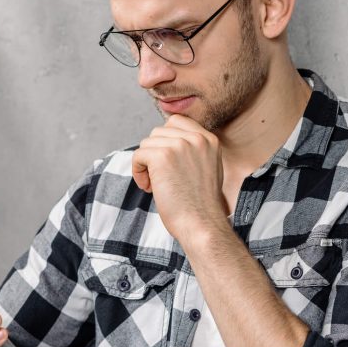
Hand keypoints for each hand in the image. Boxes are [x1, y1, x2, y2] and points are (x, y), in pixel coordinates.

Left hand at [132, 114, 228, 244]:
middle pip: (158, 132)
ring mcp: (179, 145)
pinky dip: (138, 172)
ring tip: (157, 185)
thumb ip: (193, 151)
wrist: (202, 224)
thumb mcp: (208, 168)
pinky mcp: (162, 156)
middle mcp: (196, 138)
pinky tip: (150, 188)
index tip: (166, 164)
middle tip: (162, 178)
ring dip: (146, 164)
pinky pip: (138, 155)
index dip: (165, 141)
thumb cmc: (201, 206)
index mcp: (209, 139)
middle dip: (155, 154)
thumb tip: (165, 142)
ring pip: (147, 144)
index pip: (176, 122)